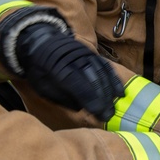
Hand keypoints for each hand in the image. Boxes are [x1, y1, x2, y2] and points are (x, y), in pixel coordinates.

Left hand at [4, 11, 124, 120]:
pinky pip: (106, 67)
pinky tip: (119, 92)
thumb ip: (62, 97)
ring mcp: (86, 55)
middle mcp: (75, 60)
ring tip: (113, 107)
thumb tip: (81, 108)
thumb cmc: (40, 70)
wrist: (39, 43)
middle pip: (94, 80)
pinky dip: (114, 80)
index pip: (78, 85)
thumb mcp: (43, 87)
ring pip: (102, 74)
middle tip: (108, 115)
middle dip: (102, 99)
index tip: (99, 113)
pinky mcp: (92, 53)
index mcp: (59, 69)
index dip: (90, 99)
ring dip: (109, 92)